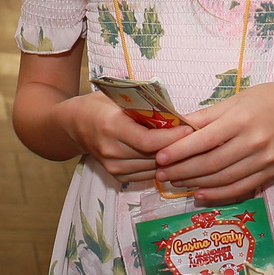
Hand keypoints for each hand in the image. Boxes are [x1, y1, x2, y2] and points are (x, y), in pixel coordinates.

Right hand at [54, 92, 189, 181]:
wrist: (74, 125)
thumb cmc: (99, 105)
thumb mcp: (119, 98)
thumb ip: (145, 108)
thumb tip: (177, 115)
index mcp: (111, 127)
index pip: (149, 141)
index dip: (172, 138)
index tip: (190, 129)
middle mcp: (111, 151)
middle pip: (153, 156)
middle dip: (178, 149)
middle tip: (198, 139)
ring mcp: (113, 167)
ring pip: (153, 168)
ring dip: (172, 160)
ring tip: (190, 149)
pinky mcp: (116, 176)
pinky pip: (146, 175)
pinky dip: (161, 167)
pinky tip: (173, 158)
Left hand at [153, 83, 273, 202]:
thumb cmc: (269, 99)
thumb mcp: (237, 99)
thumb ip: (207, 115)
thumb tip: (177, 126)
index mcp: (242, 119)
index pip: (204, 140)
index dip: (180, 151)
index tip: (160, 157)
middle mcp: (253, 142)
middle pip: (211, 163)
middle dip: (183, 170)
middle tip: (162, 174)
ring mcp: (264, 160)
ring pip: (223, 178)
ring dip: (196, 183)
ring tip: (176, 182)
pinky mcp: (271, 172)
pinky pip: (240, 188)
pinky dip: (219, 194)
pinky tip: (200, 194)